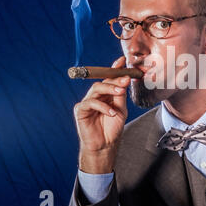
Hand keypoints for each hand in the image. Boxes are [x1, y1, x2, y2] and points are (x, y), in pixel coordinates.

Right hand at [74, 56, 129, 173]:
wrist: (105, 145)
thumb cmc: (112, 127)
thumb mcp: (121, 109)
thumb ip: (120, 95)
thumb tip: (124, 79)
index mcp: (106, 94)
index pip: (109, 79)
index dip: (114, 68)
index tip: (122, 60)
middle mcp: (95, 96)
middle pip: (103, 82)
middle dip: (114, 80)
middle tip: (125, 80)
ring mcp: (87, 102)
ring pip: (96, 89)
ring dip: (109, 89)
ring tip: (120, 93)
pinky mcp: (80, 110)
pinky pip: (90, 103)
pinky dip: (103, 106)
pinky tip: (112, 112)